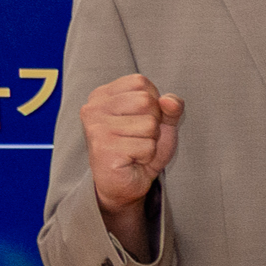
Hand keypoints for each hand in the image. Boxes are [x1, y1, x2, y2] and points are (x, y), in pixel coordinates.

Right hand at [81, 71, 182, 212]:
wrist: (126, 182)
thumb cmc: (140, 148)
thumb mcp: (162, 122)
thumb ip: (171, 106)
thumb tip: (168, 100)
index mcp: (103, 95)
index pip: (140, 82)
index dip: (154, 103)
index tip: (141, 119)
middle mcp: (93, 108)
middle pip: (146, 101)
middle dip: (154, 123)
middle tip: (139, 137)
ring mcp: (96, 128)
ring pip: (149, 125)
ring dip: (150, 141)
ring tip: (135, 148)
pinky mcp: (104, 148)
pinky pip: (146, 146)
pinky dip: (147, 156)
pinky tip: (132, 159)